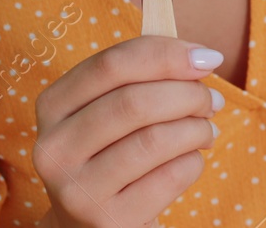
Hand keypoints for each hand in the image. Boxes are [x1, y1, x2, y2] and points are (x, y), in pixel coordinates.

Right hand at [33, 35, 224, 227]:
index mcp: (53, 107)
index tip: (207, 58)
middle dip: (188, 94)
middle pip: (134, 102)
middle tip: (213, 100)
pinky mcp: (109, 220)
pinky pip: (170, 176)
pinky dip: (194, 161)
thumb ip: (144, 75)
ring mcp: (78, 190)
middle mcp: (55, 149)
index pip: (111, 65)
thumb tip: (202, 57)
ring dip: (196, 128)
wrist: (94, 222)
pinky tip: (191, 159)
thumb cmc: (113, 150)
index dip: (166, 54)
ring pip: (155, 140)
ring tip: (207, 130)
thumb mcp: (111, 110)